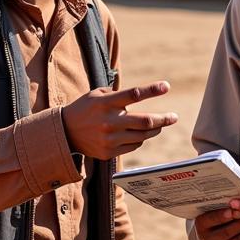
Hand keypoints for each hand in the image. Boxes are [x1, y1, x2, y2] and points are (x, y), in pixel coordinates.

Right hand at [61, 81, 177, 159]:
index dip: (152, 90)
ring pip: (143, 135)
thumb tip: (145, 94)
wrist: (65, 132)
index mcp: (106, 103)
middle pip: (145, 121)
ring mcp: (109, 139)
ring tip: (160, 125)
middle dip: (163, 119)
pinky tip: (141, 134)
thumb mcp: (98, 94)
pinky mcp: (109, 152)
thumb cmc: (86, 108)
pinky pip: (134, 145)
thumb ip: (119, 94)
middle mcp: (109, 121)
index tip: (166, 86)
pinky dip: (141, 139)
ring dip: (155, 130)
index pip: (134, 94)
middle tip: (173, 117)